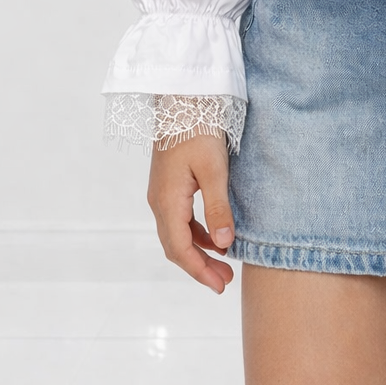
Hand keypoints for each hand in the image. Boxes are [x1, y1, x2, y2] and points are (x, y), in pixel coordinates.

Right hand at [147, 131, 235, 292]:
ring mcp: (162, 194)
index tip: (220, 285)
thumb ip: (218, 208)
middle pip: (176, 246)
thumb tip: (223, 246)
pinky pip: (180, 220)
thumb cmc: (198, 129)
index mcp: (167, 201)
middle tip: (226, 282)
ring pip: (177, 234)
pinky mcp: (169, 186)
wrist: (182, 99)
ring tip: (223, 265)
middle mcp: (159, 202)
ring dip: (199, 251)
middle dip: (200, 266)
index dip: (199, 271)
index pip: (180, 249)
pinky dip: (197, 233)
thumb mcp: (214, 170)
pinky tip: (215, 237)